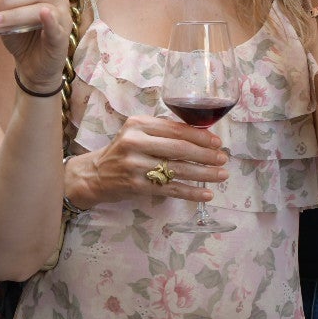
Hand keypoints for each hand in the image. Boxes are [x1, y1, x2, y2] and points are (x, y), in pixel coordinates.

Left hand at [0, 0, 71, 89]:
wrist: (33, 67)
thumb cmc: (23, 39)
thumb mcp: (7, 18)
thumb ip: (1, 1)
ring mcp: (62, 17)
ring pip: (40, 7)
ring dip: (15, 13)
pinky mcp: (63, 37)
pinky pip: (56, 26)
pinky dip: (50, 19)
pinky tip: (44, 14)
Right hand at [66, 117, 228, 206]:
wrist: (95, 175)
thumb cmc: (122, 152)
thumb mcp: (137, 133)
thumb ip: (162, 131)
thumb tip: (201, 135)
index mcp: (138, 124)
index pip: (175, 129)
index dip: (200, 136)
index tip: (217, 142)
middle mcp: (135, 142)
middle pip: (179, 148)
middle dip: (205, 154)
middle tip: (223, 158)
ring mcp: (135, 165)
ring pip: (177, 169)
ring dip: (204, 174)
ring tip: (222, 176)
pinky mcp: (136, 185)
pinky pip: (170, 189)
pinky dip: (191, 192)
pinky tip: (206, 194)